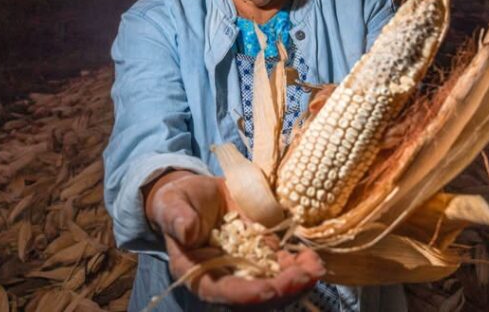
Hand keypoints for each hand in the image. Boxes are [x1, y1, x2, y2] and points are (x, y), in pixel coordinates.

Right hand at [145, 171, 325, 306]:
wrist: (197, 194)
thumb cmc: (178, 202)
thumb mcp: (172, 205)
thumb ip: (178, 218)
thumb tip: (186, 230)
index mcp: (197, 271)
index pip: (221, 290)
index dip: (245, 293)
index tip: (267, 290)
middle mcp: (224, 275)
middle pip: (254, 292)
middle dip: (281, 288)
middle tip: (303, 277)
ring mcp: (246, 265)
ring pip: (274, 282)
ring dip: (297, 279)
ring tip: (315, 268)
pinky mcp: (262, 252)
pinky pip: (283, 264)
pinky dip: (300, 263)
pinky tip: (314, 259)